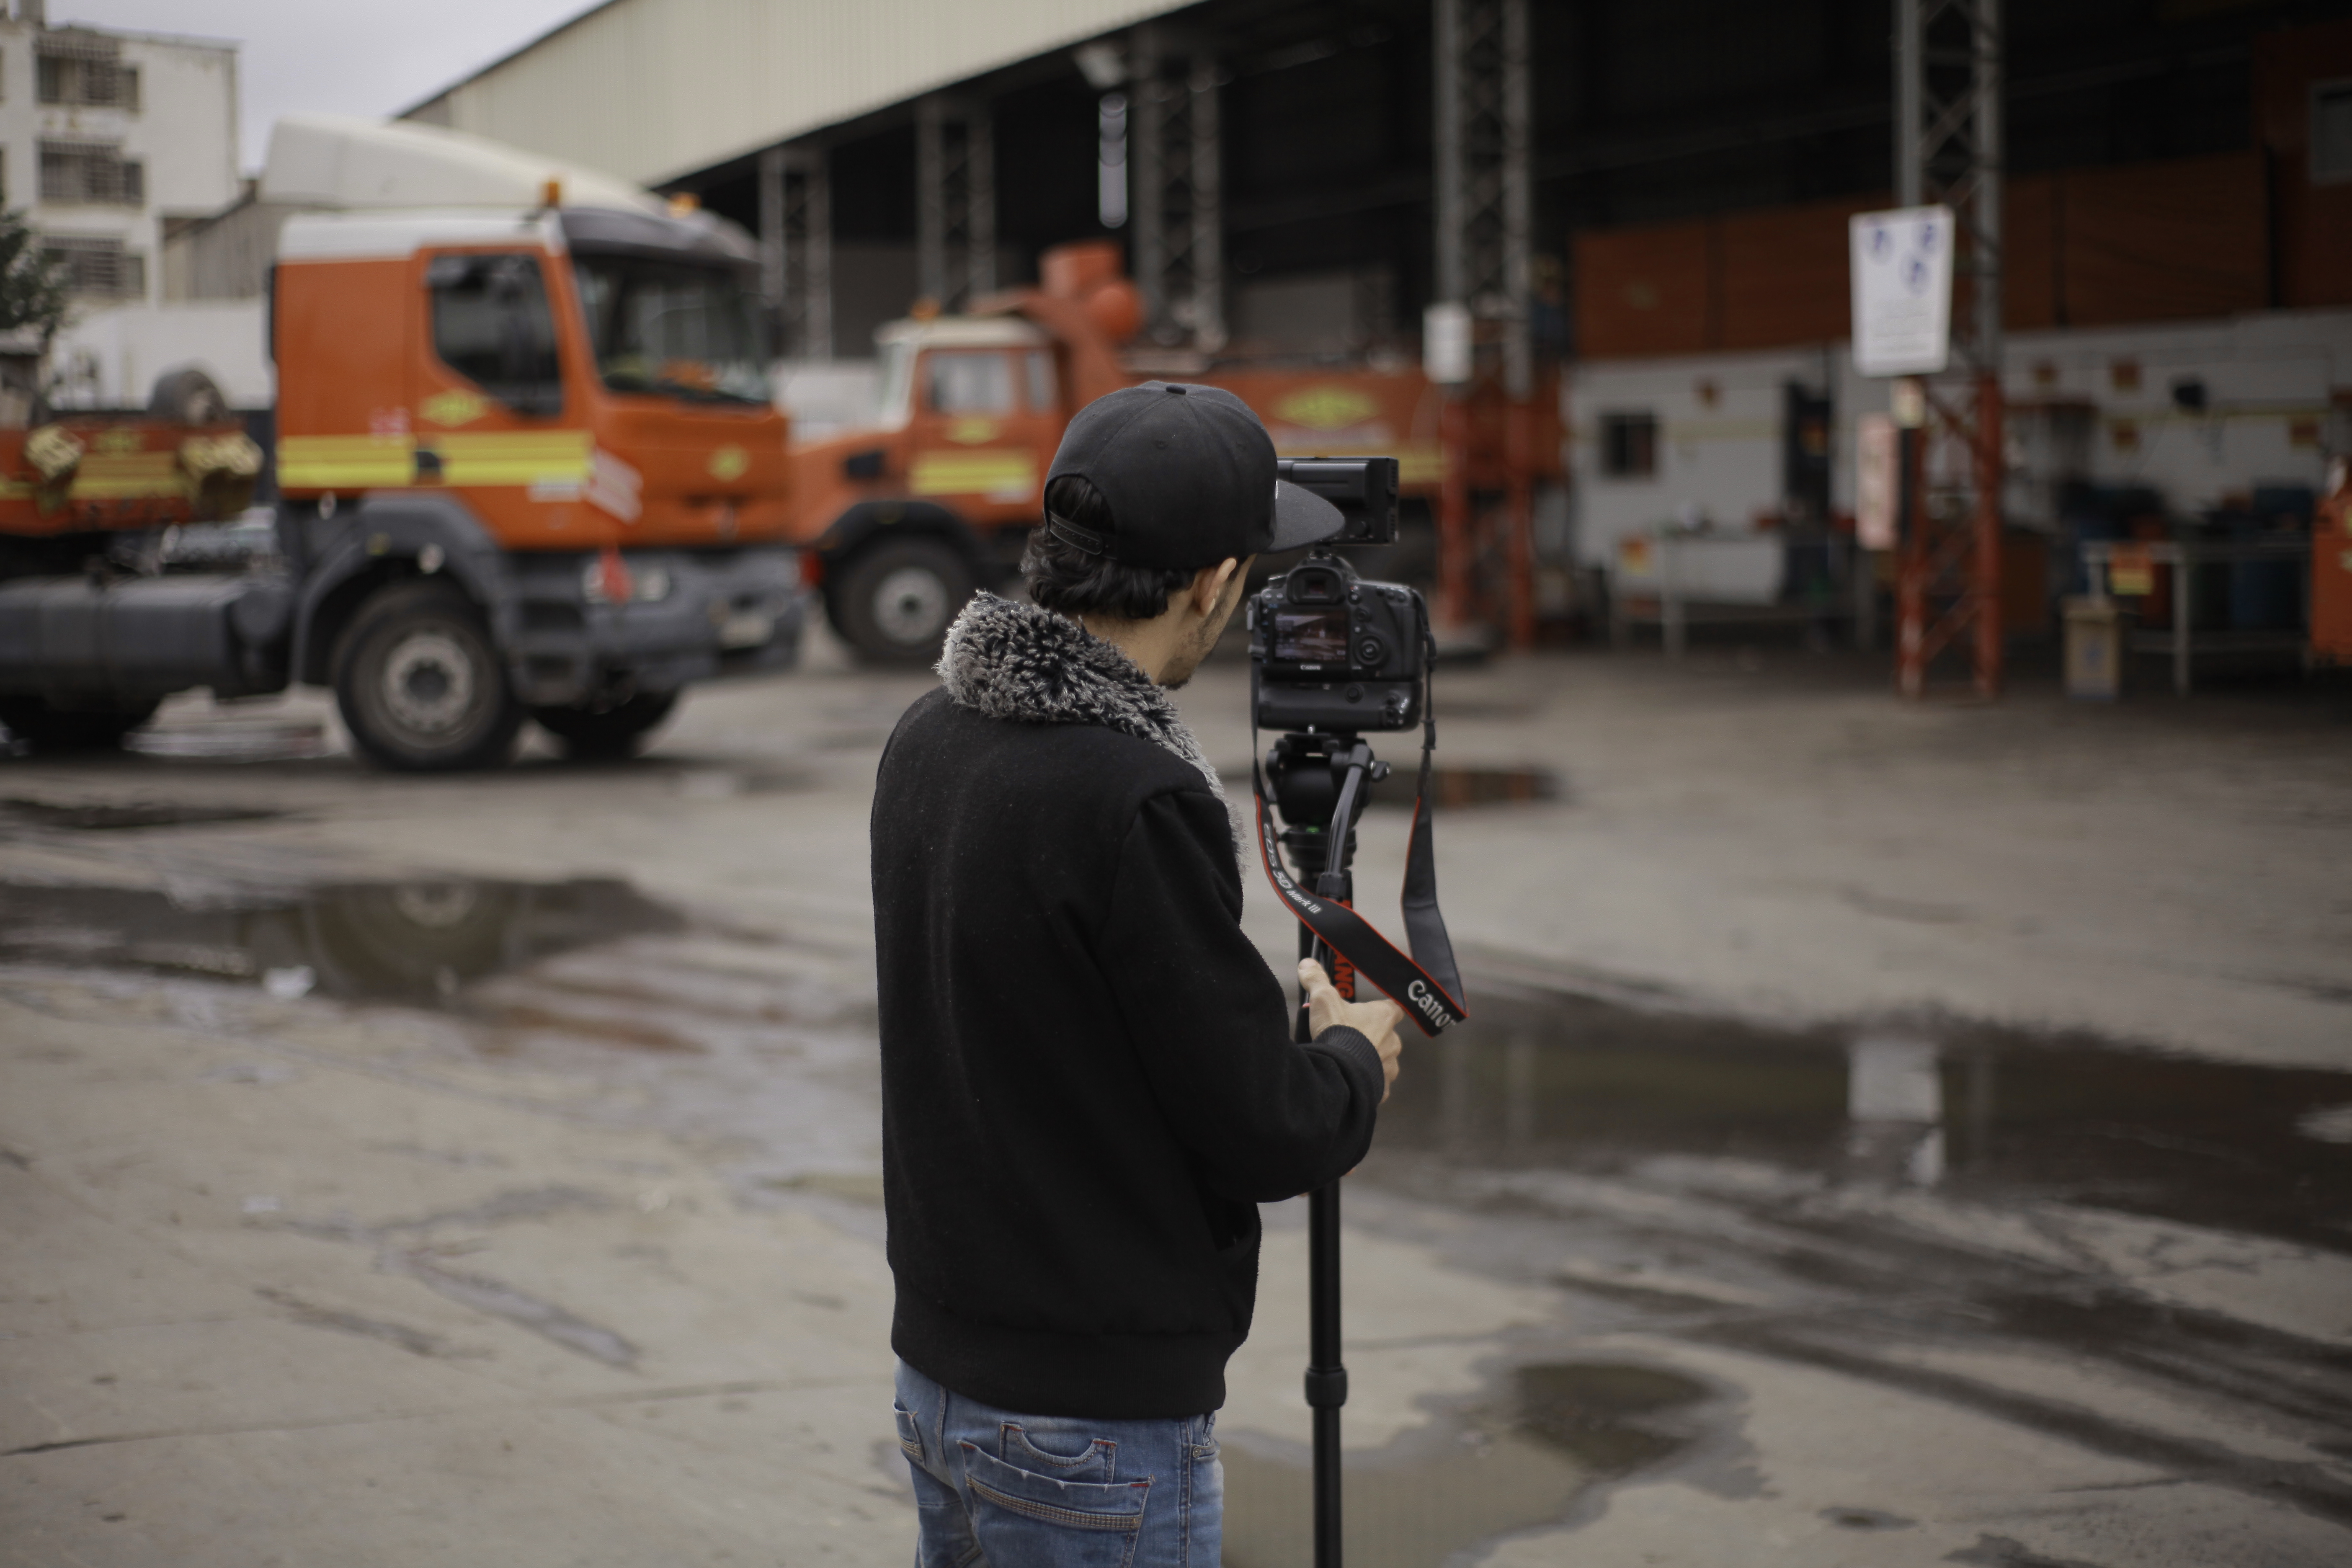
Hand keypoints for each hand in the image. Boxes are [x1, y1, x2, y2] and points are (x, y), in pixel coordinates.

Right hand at [1299, 958, 1404, 1102]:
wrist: (1340, 1071)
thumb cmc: (1338, 1033)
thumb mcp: (1323, 1000)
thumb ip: (1317, 980)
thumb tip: (1307, 965)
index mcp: (1384, 1017)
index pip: (1394, 1008)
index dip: (1384, 1009)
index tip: (1375, 1011)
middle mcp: (1393, 1041)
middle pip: (1388, 1036)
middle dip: (1372, 1038)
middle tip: (1351, 1038)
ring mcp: (1389, 1066)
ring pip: (1384, 1061)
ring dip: (1371, 1061)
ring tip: (1349, 1060)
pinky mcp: (1382, 1087)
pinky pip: (1379, 1084)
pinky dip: (1368, 1082)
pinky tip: (1353, 1079)